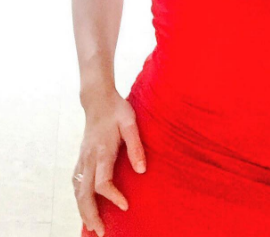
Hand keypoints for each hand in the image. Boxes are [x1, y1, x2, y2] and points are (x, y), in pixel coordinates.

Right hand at [72, 90, 146, 236]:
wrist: (98, 99)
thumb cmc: (117, 110)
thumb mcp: (131, 123)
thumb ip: (136, 146)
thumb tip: (141, 170)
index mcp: (102, 150)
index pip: (102, 182)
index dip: (112, 197)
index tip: (125, 206)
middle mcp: (89, 157)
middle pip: (84, 193)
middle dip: (90, 215)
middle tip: (101, 232)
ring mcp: (82, 158)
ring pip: (77, 190)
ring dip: (82, 210)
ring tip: (92, 227)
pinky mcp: (81, 157)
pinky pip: (76, 182)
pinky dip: (78, 198)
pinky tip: (84, 206)